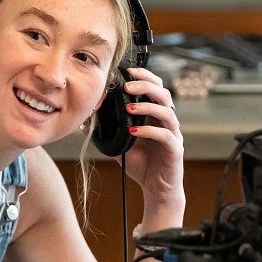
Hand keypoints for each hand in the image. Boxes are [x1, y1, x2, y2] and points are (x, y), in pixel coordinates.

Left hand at [118, 67, 184, 226]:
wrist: (156, 190)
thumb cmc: (141, 165)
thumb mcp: (119, 145)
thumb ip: (107, 132)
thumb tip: (86, 121)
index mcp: (154, 116)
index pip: (154, 88)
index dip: (144, 77)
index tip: (127, 72)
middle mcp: (166, 121)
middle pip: (163, 94)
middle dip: (146, 86)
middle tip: (127, 86)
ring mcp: (173, 134)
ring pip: (167, 112)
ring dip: (148, 106)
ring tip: (129, 107)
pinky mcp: (175, 149)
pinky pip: (166, 135)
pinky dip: (150, 131)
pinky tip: (134, 131)